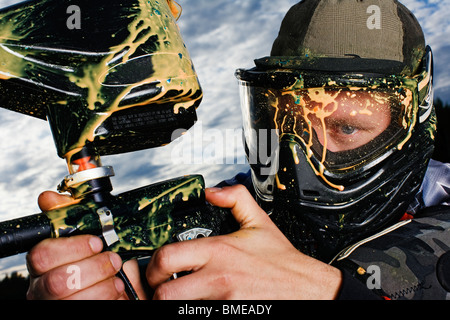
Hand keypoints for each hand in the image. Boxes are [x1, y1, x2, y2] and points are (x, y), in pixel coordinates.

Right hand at [26, 191, 145, 299]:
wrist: (118, 289)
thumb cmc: (100, 262)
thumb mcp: (91, 236)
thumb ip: (72, 217)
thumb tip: (49, 198)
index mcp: (43, 262)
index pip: (42, 254)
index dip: (73, 247)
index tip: (97, 242)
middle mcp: (42, 287)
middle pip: (57, 281)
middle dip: (93, 268)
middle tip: (113, 260)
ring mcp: (54, 303)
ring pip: (71, 298)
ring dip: (102, 284)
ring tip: (116, 276)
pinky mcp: (70, 311)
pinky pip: (87, 307)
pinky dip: (106, 296)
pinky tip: (115, 288)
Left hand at [146, 185, 341, 299]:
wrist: (306, 289)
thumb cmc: (282, 262)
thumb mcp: (259, 221)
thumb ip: (235, 198)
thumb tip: (212, 192)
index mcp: (219, 251)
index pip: (167, 257)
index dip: (153, 266)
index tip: (156, 268)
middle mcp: (217, 278)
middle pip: (164, 292)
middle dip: (156, 292)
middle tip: (161, 288)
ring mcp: (222, 301)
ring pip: (179, 308)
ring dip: (175, 302)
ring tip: (179, 296)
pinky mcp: (228, 314)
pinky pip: (200, 315)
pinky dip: (194, 309)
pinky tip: (200, 302)